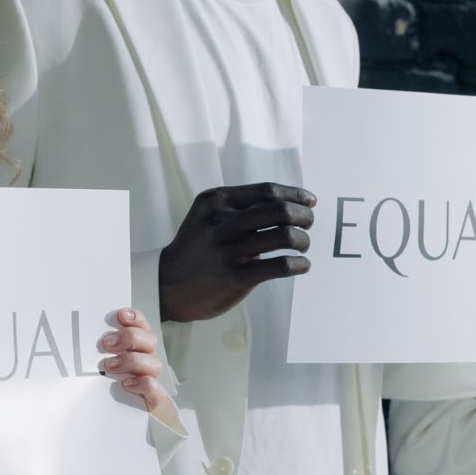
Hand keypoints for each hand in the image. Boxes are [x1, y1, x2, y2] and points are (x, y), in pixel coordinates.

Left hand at [97, 308, 170, 413]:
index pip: (142, 325)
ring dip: (132, 361)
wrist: (109, 421)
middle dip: (130, 338)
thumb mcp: (94, 365)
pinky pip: (157, 391)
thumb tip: (70, 333)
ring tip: (110, 366)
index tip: (120, 315)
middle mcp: (145, 360)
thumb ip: (93, 350)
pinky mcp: (152, 401)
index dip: (135, 318)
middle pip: (150, 340)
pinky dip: (144, 384)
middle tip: (107, 343)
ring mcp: (150, 380)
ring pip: (154, 363)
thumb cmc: (99, 387)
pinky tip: (127, 384)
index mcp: (135, 347)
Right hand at [158, 182, 316, 323]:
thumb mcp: (207, 216)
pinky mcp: (237, 277)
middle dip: (304, 216)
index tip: (309, 201)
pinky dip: (299, 264)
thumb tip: (289, 202)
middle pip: (280, 210)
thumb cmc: (196, 248)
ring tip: (303, 245)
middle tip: (308, 224)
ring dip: (303, 240)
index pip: (268, 190)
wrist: (166, 284)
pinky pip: (280, 265)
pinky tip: (301, 265)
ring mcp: (229, 250)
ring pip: (285, 236)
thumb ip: (239, 207)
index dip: (295, 194)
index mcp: (216, 201)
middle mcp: (222, 222)